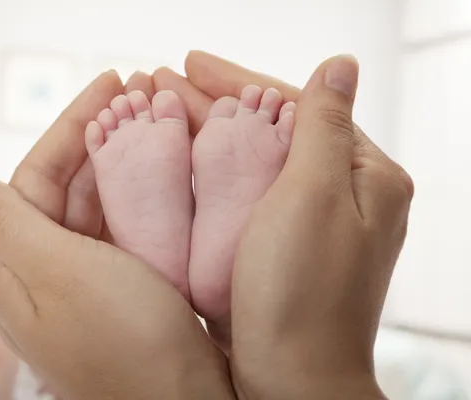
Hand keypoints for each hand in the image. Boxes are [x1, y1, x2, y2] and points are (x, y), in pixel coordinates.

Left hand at [0, 71, 234, 398]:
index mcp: (15, 268)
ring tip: (156, 120)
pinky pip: (125, 228)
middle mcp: (44, 273)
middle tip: (141, 94)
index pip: (34, 177)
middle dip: (102, 137)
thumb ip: (7, 221)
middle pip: (66, 188)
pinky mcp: (122, 287)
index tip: (110, 83)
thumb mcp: (61, 272)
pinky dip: (142, 195)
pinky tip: (164, 169)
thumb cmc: (124, 339)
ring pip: (98, 205)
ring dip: (124, 161)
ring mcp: (85, 281)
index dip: (70, 127)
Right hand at [169, 52, 411, 397]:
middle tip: (161, 81)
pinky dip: (209, 174)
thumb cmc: (304, 293)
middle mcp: (341, 198)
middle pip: (271, 131)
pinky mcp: (276, 249)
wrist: (290, 380)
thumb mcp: (314, 194)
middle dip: (214, 104)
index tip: (192, 62)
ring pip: (252, 162)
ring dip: (206, 134)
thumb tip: (342, 64)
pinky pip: (241, 197)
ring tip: (157, 109)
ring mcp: (306, 225)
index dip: (242, 80)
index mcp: (365, 178)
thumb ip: (322, 125)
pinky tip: (174, 159)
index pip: (299, 106)